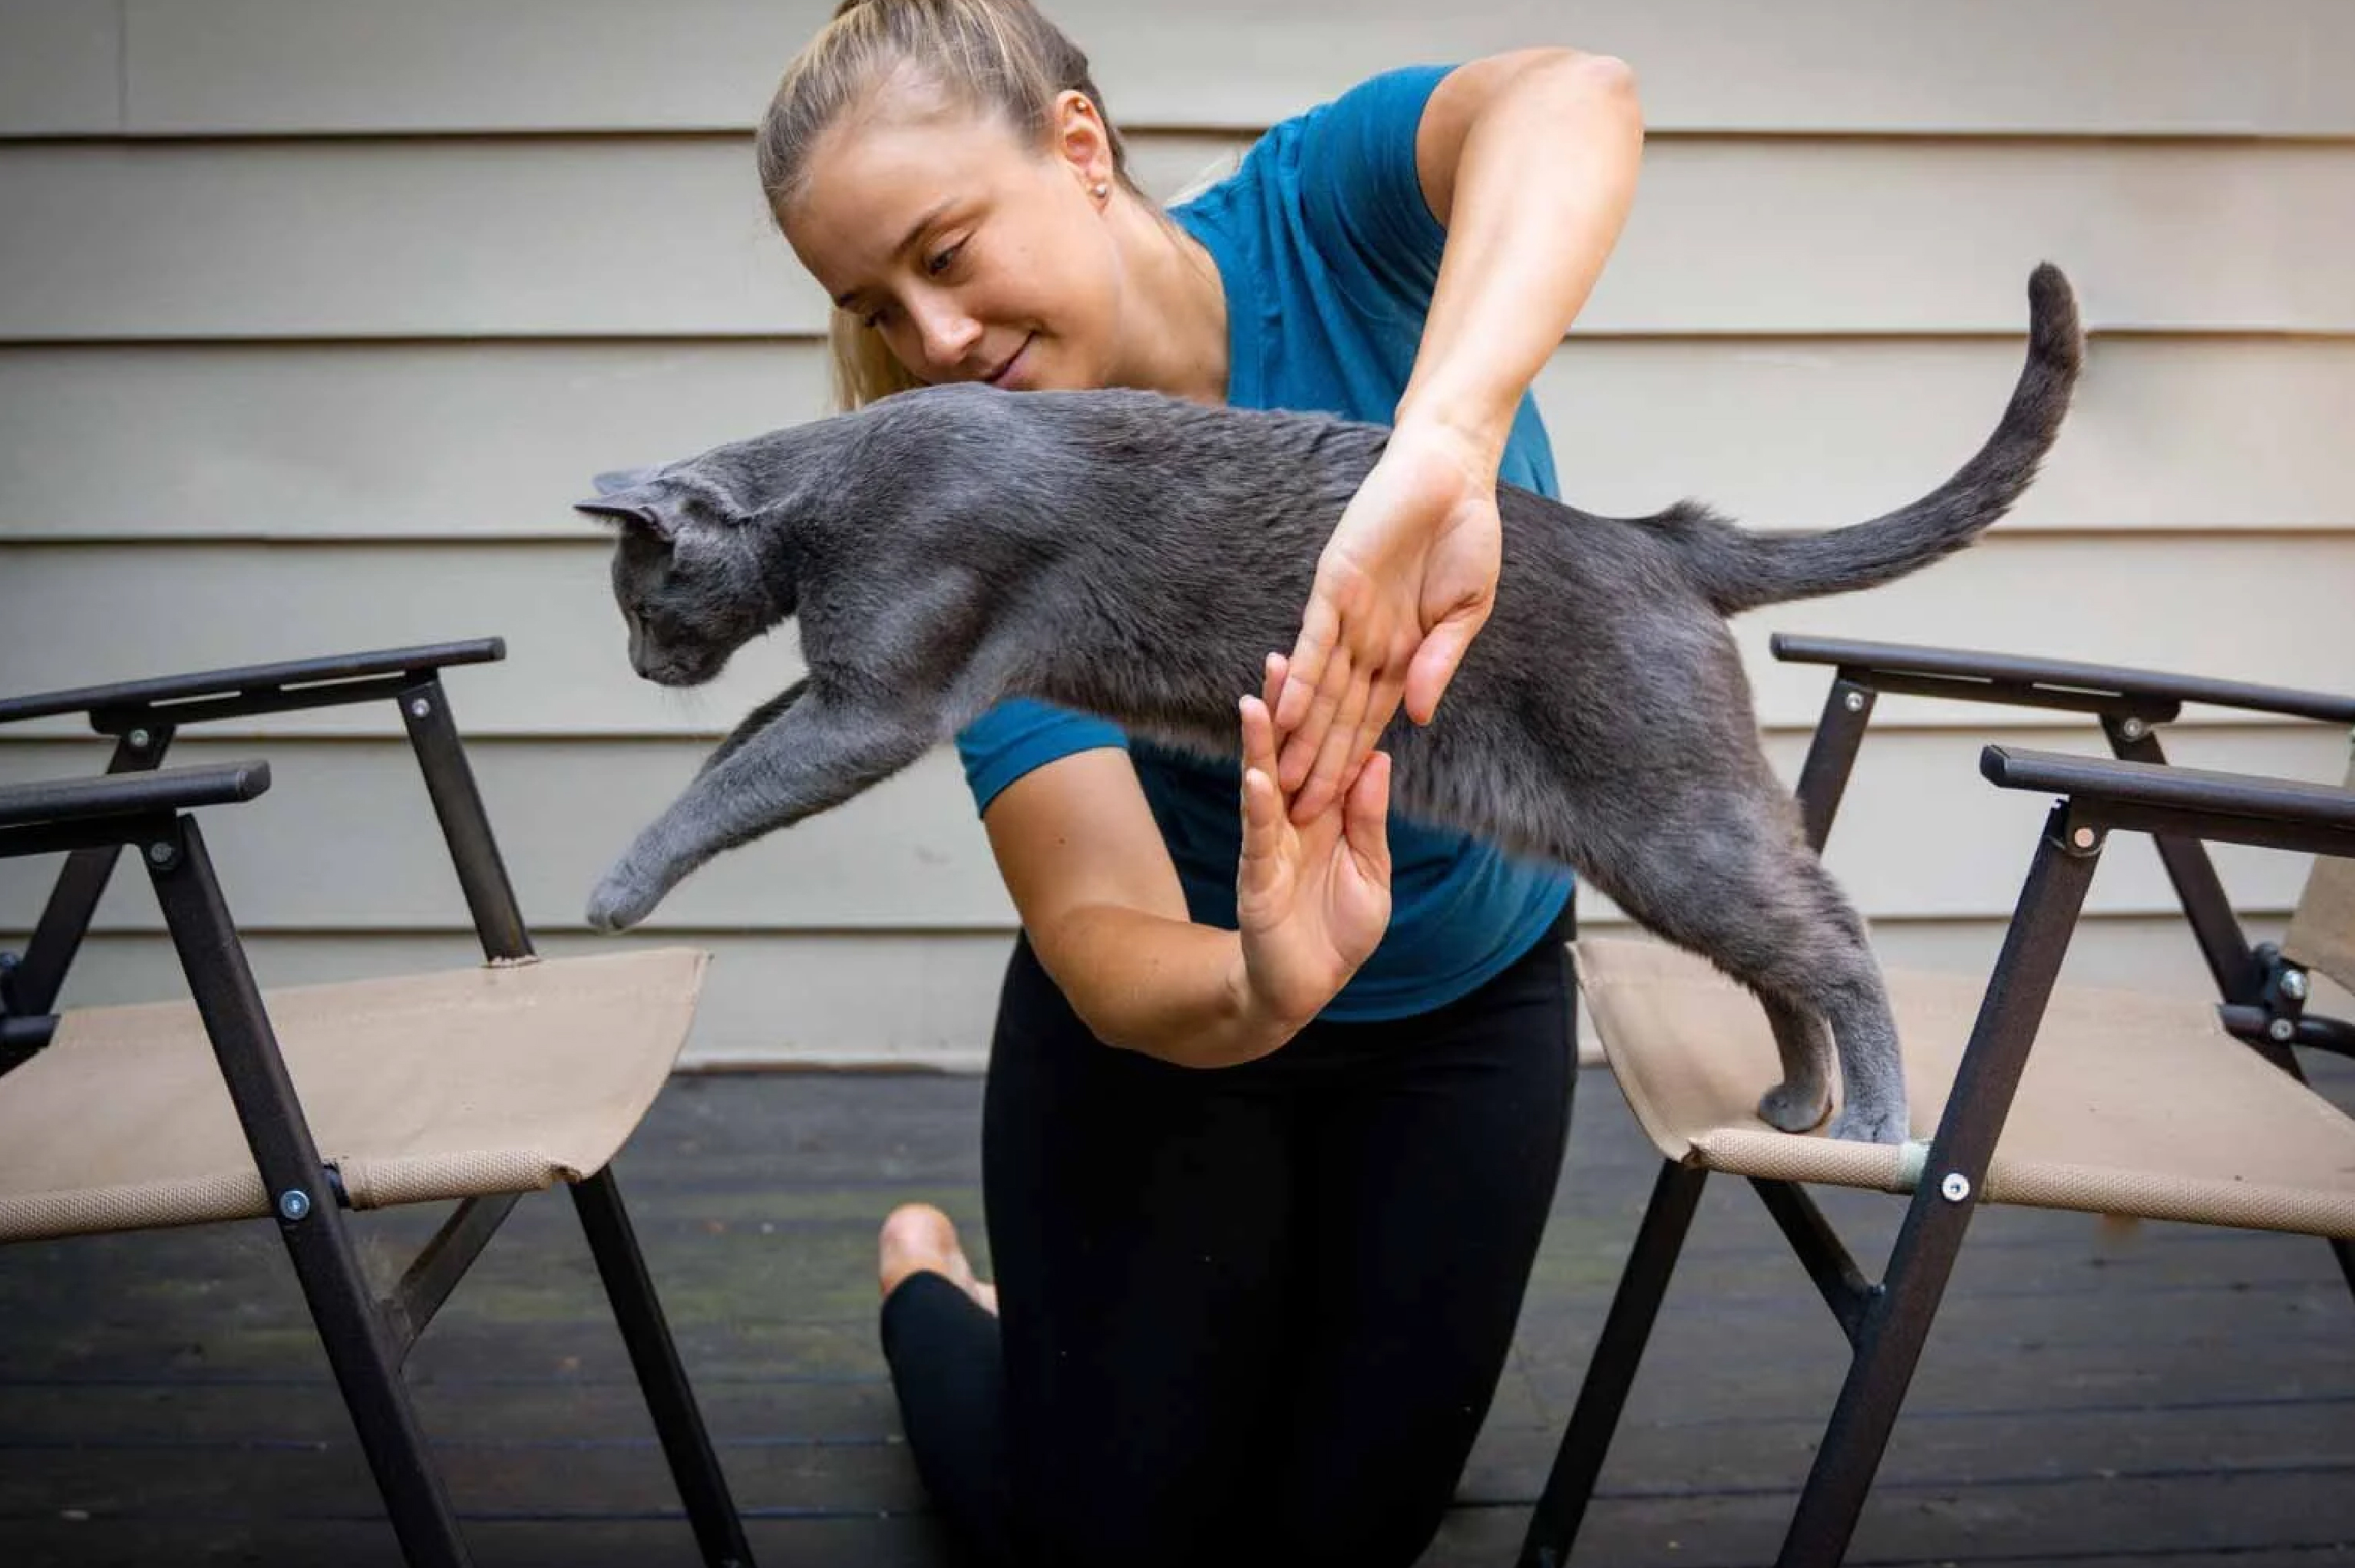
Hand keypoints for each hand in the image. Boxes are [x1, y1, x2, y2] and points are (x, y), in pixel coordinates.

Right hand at [1234, 654, 1393, 1032]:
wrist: (1305, 988)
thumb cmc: (1338, 932)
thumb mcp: (1372, 871)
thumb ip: (1368, 820)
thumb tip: (1377, 760)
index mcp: (1327, 817)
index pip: (1323, 754)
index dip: (1323, 714)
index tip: (1323, 666)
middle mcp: (1294, 822)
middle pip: (1287, 756)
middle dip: (1281, 710)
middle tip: (1275, 660)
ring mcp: (1272, 846)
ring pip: (1263, 784)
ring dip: (1259, 745)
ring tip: (1253, 702)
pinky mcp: (1258, 876)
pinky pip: (1259, 834)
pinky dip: (1258, 804)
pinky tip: (1256, 774)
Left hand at [1274, 418, 1502, 822]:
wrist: (1451, 472)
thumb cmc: (1467, 536)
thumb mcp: (1467, 610)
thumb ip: (1439, 662)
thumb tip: (1419, 717)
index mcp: (1401, 652)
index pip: (1370, 721)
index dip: (1354, 766)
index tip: (1339, 813)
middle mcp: (1367, 642)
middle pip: (1336, 718)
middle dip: (1318, 767)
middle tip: (1297, 819)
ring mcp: (1347, 616)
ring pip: (1318, 689)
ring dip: (1299, 736)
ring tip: (1280, 782)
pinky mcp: (1334, 586)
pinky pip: (1313, 640)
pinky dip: (1300, 676)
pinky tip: (1286, 712)